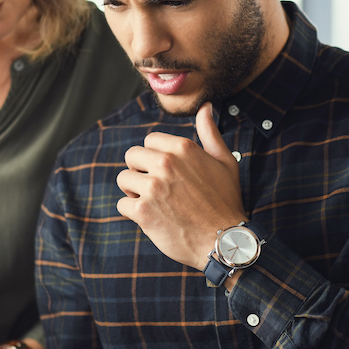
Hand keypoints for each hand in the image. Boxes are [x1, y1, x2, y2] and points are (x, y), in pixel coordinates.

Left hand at [116, 102, 244, 268]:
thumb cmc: (226, 202)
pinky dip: (132, 213)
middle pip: (131, 156)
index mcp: (183, 148)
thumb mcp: (225, 162)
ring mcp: (153, 187)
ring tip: (152, 202)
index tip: (165, 171)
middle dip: (139, 171)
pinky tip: (150, 217)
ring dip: (133, 191)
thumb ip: (210, 133)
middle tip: (155, 187)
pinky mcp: (143, 211)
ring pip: (123, 179)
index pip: (149, 140)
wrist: (224, 241)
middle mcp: (166, 163)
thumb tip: (205, 108)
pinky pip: (122, 204)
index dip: (154, 157)